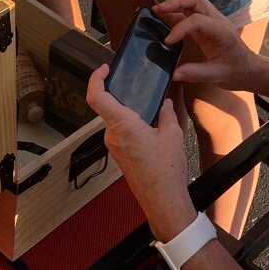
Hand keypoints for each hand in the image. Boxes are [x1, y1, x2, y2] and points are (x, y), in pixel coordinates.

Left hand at [87, 64, 196, 240]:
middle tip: (136, 83)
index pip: (96, 97)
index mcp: (122, 125)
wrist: (163, 201)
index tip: (105, 68)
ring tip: (149, 105)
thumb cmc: (166, 170)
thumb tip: (164, 103)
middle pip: (106, 106)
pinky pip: (120, 131)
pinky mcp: (119, 155)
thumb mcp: (172, 134)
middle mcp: (112, 135)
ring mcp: (114, 147)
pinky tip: (149, 124)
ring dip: (128, 110)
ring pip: (114, 119)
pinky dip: (130, 123)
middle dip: (120, 93)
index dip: (96, 79)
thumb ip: (166, 113)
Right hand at [154, 0, 258, 90]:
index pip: (198, 20)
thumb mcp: (218, 76)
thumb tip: (173, 73)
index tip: (167, 41)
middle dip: (176, 1)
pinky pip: (191, 15)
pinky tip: (164, 17)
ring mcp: (212, 22)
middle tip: (158, 9)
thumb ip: (196, 73)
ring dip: (176, 4)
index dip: (180, 28)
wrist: (250, 71)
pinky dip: (177, 13)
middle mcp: (217, 21)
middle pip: (196, 0)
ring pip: (193, 3)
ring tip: (157, 10)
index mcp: (222, 31)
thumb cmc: (238, 72)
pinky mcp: (206, 27)